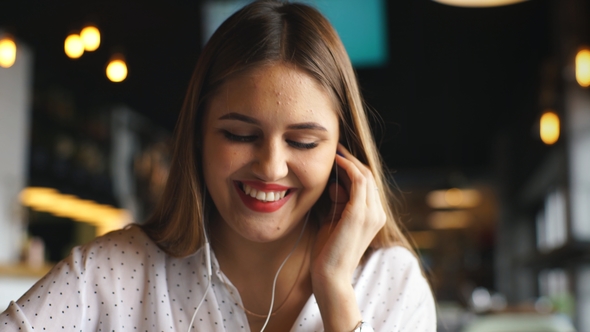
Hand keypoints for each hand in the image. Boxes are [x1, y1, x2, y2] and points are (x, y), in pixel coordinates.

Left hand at [310, 143, 385, 330]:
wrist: (330, 276)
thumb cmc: (328, 252)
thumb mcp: (335, 221)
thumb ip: (338, 203)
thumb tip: (333, 185)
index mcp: (374, 217)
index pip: (367, 184)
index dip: (353, 168)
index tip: (337, 157)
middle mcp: (377, 213)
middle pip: (368, 176)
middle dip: (351, 160)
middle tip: (336, 148)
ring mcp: (371, 213)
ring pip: (365, 175)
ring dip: (349, 161)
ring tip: (334, 152)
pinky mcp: (360, 213)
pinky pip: (358, 180)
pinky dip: (347, 168)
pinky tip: (335, 162)